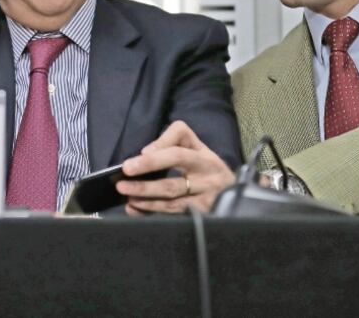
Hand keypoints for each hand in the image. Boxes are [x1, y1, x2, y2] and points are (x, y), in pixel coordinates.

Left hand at [116, 120, 234, 215]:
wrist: (236, 192)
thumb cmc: (207, 166)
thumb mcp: (197, 146)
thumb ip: (172, 140)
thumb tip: (147, 151)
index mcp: (204, 158)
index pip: (178, 153)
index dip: (155, 157)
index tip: (135, 160)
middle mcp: (206, 181)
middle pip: (173, 185)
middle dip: (144, 186)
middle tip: (121, 185)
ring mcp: (205, 202)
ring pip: (172, 204)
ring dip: (146, 202)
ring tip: (127, 198)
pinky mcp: (203, 218)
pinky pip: (174, 216)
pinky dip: (152, 213)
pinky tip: (136, 211)